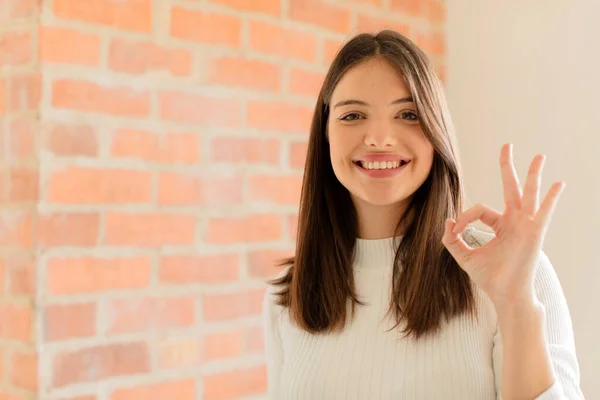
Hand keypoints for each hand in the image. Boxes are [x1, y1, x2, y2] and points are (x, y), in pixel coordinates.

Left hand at [441, 143, 565, 305]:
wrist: (504, 295)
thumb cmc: (489, 277)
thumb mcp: (464, 256)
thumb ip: (452, 240)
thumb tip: (448, 221)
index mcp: (499, 225)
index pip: (480, 209)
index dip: (464, 216)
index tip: (456, 229)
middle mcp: (514, 222)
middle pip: (511, 188)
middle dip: (508, 166)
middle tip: (506, 145)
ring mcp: (526, 225)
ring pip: (529, 194)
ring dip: (533, 174)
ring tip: (539, 156)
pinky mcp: (535, 233)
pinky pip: (544, 212)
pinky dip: (551, 198)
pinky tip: (558, 184)